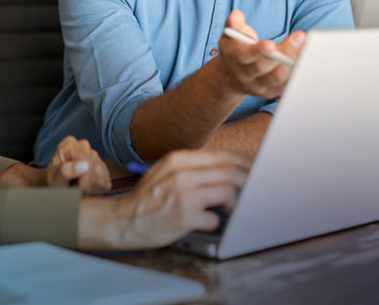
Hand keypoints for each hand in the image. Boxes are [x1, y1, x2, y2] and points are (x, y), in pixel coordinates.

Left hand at [46, 136, 110, 194]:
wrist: (56, 184)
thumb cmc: (53, 181)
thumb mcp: (54, 178)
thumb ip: (65, 171)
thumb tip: (84, 165)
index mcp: (69, 145)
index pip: (87, 161)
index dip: (85, 179)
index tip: (78, 189)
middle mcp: (83, 146)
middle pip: (95, 168)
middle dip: (87, 183)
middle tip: (75, 188)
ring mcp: (94, 154)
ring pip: (102, 175)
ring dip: (91, 186)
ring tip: (78, 186)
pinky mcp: (102, 165)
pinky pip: (106, 180)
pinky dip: (97, 188)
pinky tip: (86, 187)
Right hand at [77, 149, 248, 249]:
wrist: (123, 220)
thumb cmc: (149, 198)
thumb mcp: (166, 171)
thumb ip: (193, 167)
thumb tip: (228, 168)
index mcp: (178, 159)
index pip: (222, 156)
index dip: (243, 163)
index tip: (255, 169)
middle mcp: (181, 173)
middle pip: (229, 171)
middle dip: (246, 181)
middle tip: (252, 190)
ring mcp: (183, 194)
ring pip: (227, 191)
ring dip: (233, 202)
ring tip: (227, 208)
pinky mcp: (183, 216)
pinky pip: (214, 218)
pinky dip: (215, 222)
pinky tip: (205, 221)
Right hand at [218, 10, 304, 98]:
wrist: (231, 75)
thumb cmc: (236, 48)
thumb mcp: (230, 33)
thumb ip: (234, 22)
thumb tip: (236, 16)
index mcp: (233, 57)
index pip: (244, 56)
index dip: (257, 51)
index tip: (271, 44)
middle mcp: (244, 74)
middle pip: (263, 67)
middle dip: (283, 52)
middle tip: (300, 37)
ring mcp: (257, 86)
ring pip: (277, 77)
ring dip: (293, 63)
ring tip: (307, 48)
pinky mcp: (269, 92)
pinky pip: (285, 85)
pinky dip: (296, 74)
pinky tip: (306, 61)